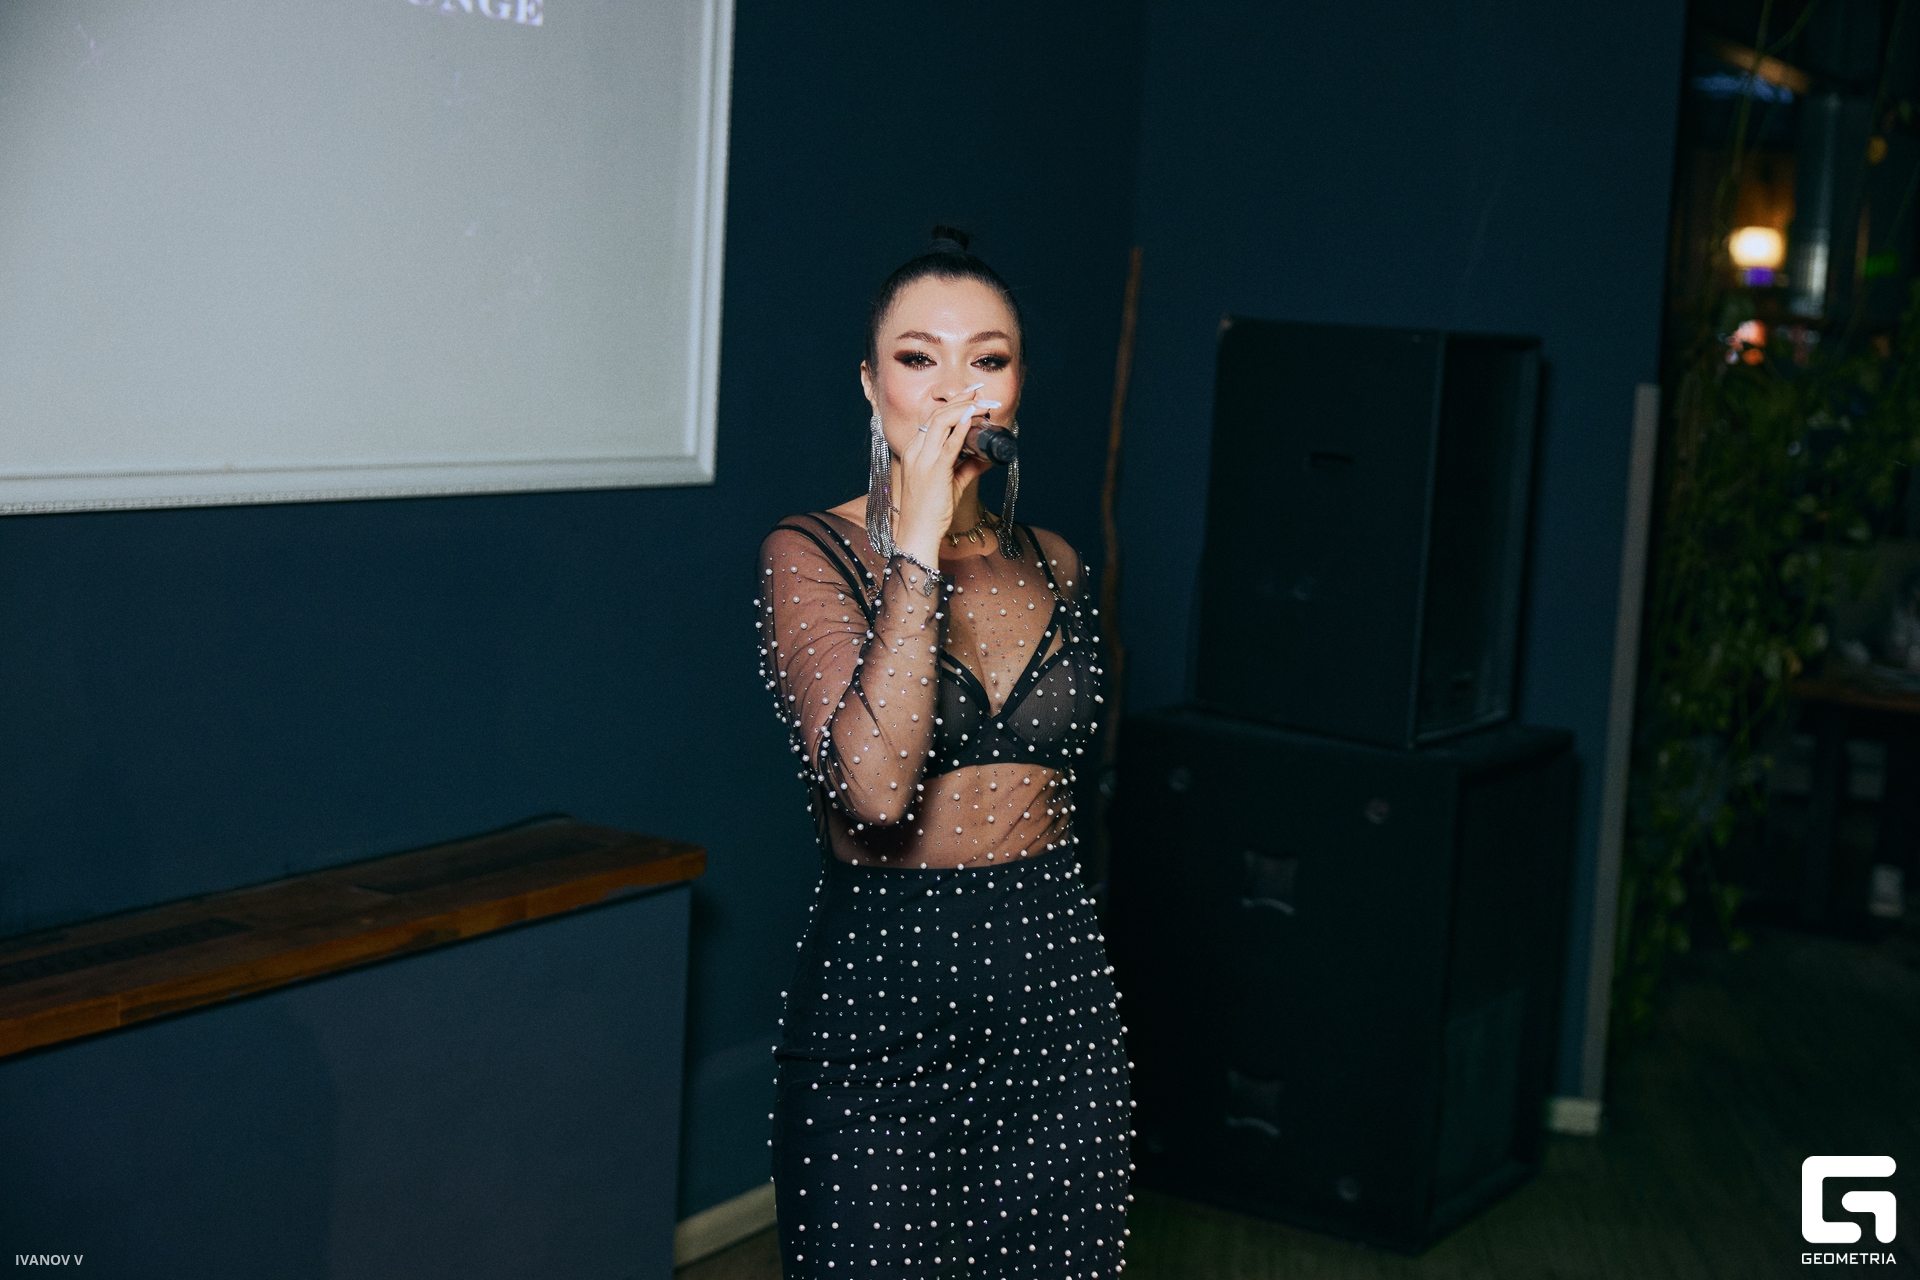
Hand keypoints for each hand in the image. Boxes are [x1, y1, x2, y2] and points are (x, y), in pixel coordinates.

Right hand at [890, 386, 998, 565]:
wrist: (917, 532)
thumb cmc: (930, 511)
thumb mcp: (951, 484)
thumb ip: (967, 467)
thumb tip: (987, 458)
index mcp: (914, 451)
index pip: (932, 419)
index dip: (952, 404)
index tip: (971, 395)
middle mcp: (915, 450)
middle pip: (936, 414)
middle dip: (960, 400)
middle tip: (981, 392)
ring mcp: (922, 459)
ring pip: (941, 422)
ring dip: (964, 408)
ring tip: (982, 404)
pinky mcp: (933, 470)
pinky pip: (949, 444)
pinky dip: (961, 428)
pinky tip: (973, 418)